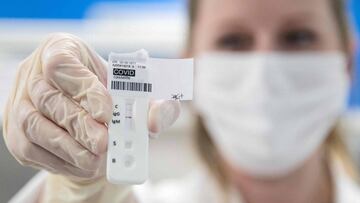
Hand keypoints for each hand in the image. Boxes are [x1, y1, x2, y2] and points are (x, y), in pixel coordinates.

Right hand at [2, 33, 180, 180]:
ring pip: (35, 125)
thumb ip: (157, 105)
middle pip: (48, 97)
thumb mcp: (141, 97)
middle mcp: (35, 73)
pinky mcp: (15, 131)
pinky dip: (58, 160)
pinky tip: (81, 163)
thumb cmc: (113, 100)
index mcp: (63, 49)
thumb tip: (154, 122)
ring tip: (96, 159)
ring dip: (68, 147)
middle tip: (103, 144)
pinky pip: (30, 148)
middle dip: (79, 125)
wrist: (91, 119)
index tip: (107, 113)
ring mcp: (20, 102)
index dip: (83, 88)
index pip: (62, 63)